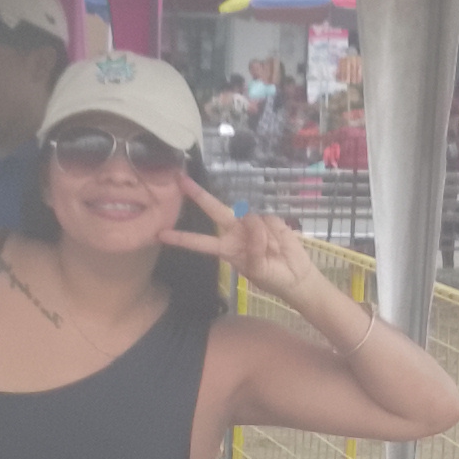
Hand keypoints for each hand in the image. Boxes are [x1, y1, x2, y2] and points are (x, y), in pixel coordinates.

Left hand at [161, 177, 323, 308]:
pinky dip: (273, 232)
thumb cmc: (272, 278)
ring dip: (261, 236)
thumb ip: (253, 249)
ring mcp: (252, 223)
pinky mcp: (270, 218)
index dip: (183, 238)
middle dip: (199, 196)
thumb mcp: (258, 270)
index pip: (200, 242)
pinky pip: (267, 219)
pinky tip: (278, 242)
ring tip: (272, 251)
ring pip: (249, 217)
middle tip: (181, 181)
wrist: (296, 276)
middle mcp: (235, 232)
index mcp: (226, 249)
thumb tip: (253, 221)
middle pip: (214, 211)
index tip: (162, 234)